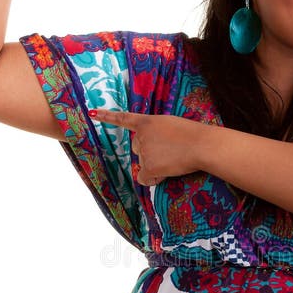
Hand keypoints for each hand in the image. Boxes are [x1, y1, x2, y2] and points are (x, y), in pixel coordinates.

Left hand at [90, 110, 211, 185]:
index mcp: (147, 122)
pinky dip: (154, 179)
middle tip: (170, 151)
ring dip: (157, 165)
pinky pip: (144, 178)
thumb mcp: (172, 125)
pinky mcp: (148, 166)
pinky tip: (167, 172)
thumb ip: (158, 134)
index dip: (106, 116)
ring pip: (143, 164)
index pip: (123, 118)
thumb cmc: (193, 135)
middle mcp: (141, 136)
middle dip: (150, 153)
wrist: (201, 145)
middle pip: (137, 149)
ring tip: (174, 159)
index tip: (91, 113)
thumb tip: (152, 156)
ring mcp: (143, 152)